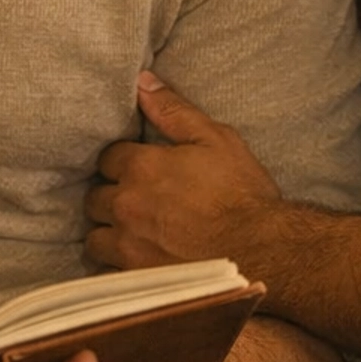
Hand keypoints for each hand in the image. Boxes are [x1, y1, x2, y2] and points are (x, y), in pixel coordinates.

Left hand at [85, 71, 281, 268]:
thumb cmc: (244, 194)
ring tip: (132, 234)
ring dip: (109, 233)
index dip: (123, 163)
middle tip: (136, 202)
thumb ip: (174, 111)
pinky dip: (116, 267)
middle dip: (111, 198)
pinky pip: (107, 272)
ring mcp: (129, 246)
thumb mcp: (216, 139)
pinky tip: (137, 262)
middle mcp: (127, 206)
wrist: (265, 252)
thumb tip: (142, 82)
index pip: (108, 159)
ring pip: (95, 238)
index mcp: (142, 168)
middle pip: (94, 199)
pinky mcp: (136, 279)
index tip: (139, 170)